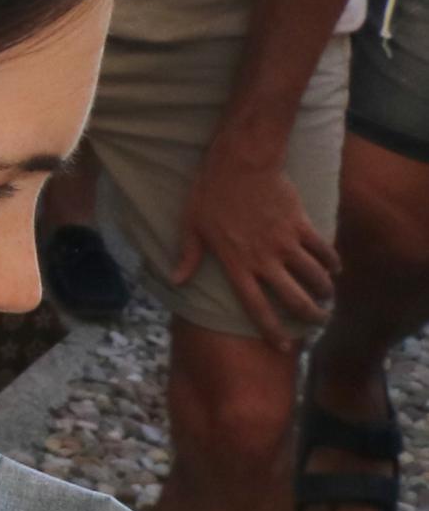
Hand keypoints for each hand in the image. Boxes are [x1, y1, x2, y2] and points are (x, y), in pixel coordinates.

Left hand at [173, 136, 337, 344]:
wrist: (241, 162)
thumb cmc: (210, 192)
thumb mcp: (191, 224)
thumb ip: (188, 255)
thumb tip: (175, 280)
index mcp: (236, 263)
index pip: (255, 306)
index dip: (270, 330)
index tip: (283, 347)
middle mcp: (264, 259)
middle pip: (295, 300)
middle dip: (311, 316)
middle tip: (318, 321)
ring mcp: (285, 243)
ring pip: (315, 278)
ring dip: (325, 292)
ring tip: (326, 297)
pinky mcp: (302, 226)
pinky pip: (324, 251)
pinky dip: (333, 262)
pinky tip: (335, 268)